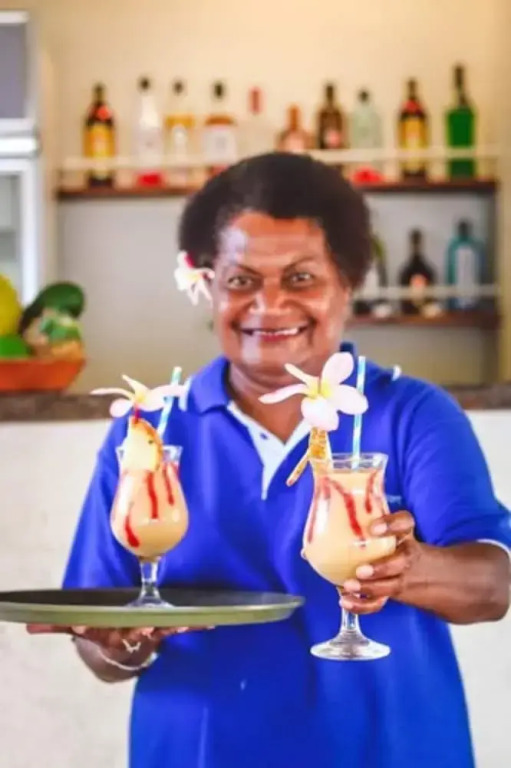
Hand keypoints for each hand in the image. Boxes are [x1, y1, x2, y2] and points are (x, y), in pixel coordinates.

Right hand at [26, 624, 210, 658]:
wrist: (121, 658)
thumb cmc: (101, 633)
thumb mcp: (81, 628)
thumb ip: (58, 625)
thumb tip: (31, 626)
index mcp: (105, 634)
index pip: (94, 633)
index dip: (88, 630)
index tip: (84, 626)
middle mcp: (127, 636)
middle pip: (130, 634)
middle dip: (138, 631)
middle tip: (145, 626)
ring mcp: (148, 635)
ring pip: (160, 631)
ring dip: (171, 627)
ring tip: (184, 621)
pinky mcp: (165, 630)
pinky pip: (181, 626)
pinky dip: (195, 624)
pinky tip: (211, 622)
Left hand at [340, 511, 419, 614]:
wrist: (426, 571)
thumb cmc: (394, 542)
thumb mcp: (388, 529)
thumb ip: (358, 523)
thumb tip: (313, 530)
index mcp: (404, 534)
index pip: (406, 523)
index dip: (392, 524)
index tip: (374, 527)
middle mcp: (406, 554)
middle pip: (401, 561)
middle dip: (382, 566)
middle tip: (361, 568)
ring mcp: (402, 576)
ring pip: (391, 585)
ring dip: (370, 587)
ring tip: (349, 586)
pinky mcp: (394, 592)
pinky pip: (381, 602)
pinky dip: (363, 605)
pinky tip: (345, 601)